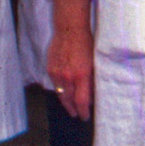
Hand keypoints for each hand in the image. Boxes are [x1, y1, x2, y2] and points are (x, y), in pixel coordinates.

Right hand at [46, 0, 94, 119]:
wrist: (70, 29)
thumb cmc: (85, 43)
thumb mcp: (94, 62)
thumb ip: (92, 79)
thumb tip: (92, 94)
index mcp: (81, 75)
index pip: (81, 101)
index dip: (83, 111)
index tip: (85, 116)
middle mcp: (68, 77)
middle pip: (69, 101)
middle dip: (73, 110)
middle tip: (77, 115)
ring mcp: (57, 73)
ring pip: (61, 94)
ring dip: (66, 102)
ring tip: (70, 107)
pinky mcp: (50, 68)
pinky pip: (55, 84)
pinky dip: (60, 90)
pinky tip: (64, 93)